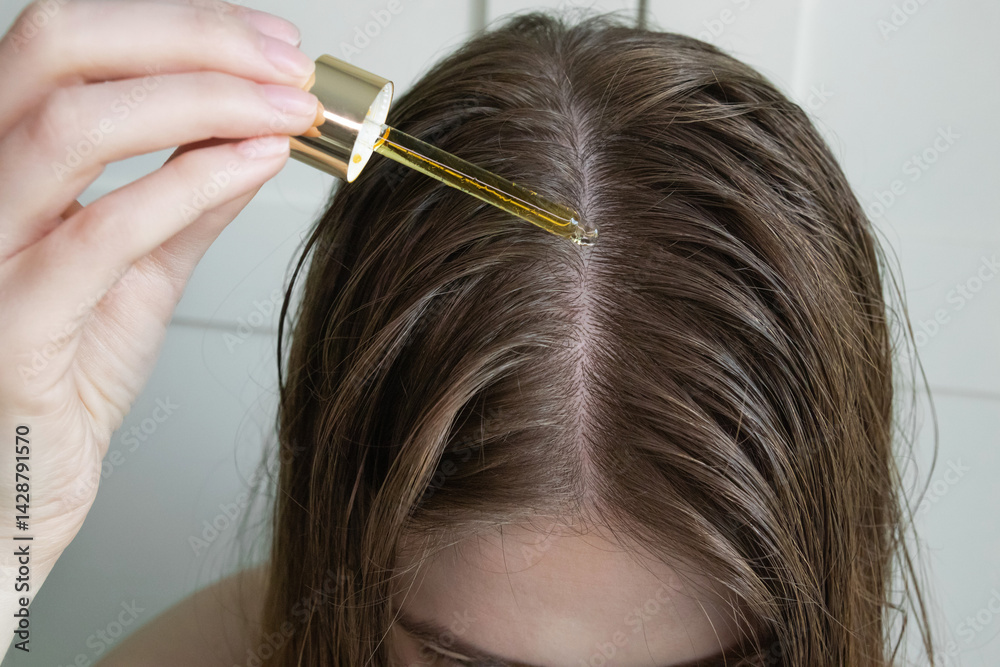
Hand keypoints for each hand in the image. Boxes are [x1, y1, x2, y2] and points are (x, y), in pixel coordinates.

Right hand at [0, 0, 319, 569]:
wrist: (19, 483)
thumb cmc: (64, 374)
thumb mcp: (138, 268)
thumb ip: (188, 198)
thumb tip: (254, 133)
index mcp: (1, 159)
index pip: (72, 42)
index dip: (180, 26)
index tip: (273, 47)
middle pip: (59, 46)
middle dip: (194, 40)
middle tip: (289, 64)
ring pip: (74, 123)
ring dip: (205, 99)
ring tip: (290, 112)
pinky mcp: (12, 322)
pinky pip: (102, 229)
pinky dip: (191, 182)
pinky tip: (256, 164)